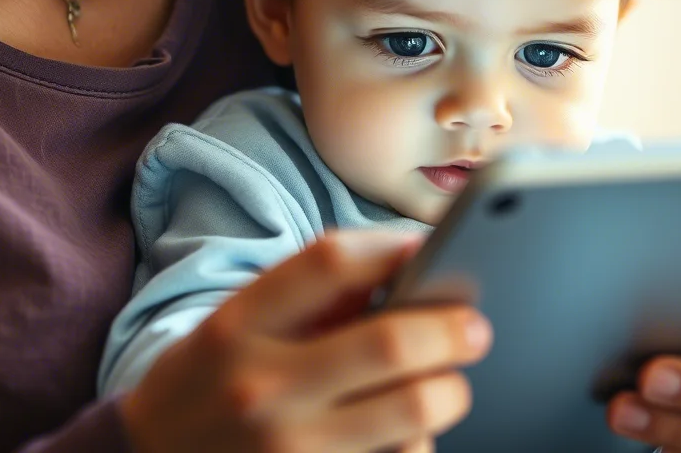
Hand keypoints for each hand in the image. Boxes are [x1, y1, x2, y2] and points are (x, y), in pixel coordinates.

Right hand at [120, 230, 492, 452]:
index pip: (332, 262)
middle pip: (392, 342)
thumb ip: (311, 297)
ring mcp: (287, 449)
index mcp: (239, 326)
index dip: (396, 247)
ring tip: (448, 385)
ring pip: (412, 414)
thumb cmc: (206, 385)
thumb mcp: (236, 326)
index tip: (431, 250)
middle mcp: (262, 386)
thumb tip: (408, 267)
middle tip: (474, 328)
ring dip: (448, 394)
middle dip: (453, 331)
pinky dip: (417, 445)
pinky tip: (410, 433)